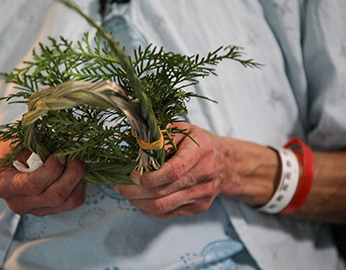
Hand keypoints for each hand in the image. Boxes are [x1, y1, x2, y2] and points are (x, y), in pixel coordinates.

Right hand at [0, 150, 86, 215]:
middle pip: (55, 196)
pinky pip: (73, 202)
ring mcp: (36, 210)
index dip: (53, 168)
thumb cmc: (12, 150)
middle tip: (77, 156)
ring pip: (69, 202)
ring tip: (78, 162)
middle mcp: (19, 203)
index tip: (61, 153)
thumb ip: (36, 144)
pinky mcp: (50, 210)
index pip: (34, 184)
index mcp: (5, 186)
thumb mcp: (17, 143)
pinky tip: (75, 171)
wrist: (6, 166)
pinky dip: (80, 185)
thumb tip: (64, 143)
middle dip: (72, 173)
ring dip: (79, 179)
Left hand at [114, 122, 233, 218]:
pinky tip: (140, 199)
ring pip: (163, 207)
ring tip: (126, 192)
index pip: (173, 171)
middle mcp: (204, 176)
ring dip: (138, 202)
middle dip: (135, 191)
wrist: (226, 163)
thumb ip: (161, 139)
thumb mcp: (182, 130)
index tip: (133, 174)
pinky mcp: (197, 208)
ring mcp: (202, 195)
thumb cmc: (198, 143)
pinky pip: (167, 214)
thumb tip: (138, 152)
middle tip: (119, 185)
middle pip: (163, 193)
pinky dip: (148, 209)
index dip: (149, 176)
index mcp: (200, 152)